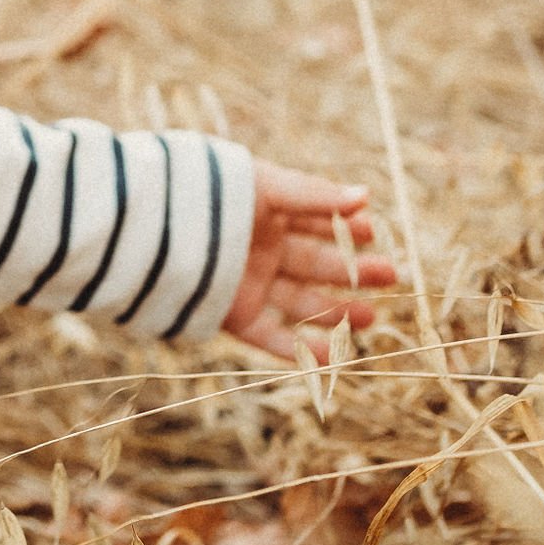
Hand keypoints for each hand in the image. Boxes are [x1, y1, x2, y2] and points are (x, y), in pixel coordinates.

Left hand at [223, 163, 398, 364]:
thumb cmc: (209, 196)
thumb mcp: (264, 188)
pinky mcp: (232, 315)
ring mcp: (248, 283)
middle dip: (353, 270)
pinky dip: (301, 348)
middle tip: (391, 276)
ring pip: (300, 300)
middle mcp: (259, 249)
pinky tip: (334, 356)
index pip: (314, 220)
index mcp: (265, 212)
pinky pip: (272, 335)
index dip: (346, 227)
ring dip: (336, 310)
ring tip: (371, 317)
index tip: (373, 233)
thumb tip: (366, 195)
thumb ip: (313, 196)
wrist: (152, 228)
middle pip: (314, 263)